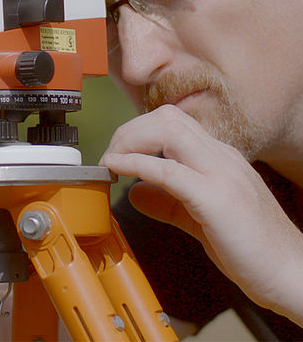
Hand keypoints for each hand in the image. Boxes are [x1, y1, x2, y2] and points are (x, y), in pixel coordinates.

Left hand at [101, 105, 302, 325]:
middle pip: (166, 118)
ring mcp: (222, 174)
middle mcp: (221, 157)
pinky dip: (137, 164)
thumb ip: (166, 201)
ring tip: (111, 162)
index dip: (137, 131)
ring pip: (167, 131)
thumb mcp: (199, 217)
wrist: (292, 274)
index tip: (117, 153)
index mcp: (219, 157)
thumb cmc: (252, 248)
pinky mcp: (217, 199)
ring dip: (129, 141)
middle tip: (109, 156)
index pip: (172, 121)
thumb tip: (134, 191)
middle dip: (128, 131)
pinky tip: (118, 169)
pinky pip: (170, 171)